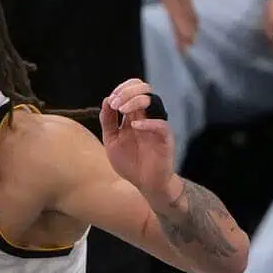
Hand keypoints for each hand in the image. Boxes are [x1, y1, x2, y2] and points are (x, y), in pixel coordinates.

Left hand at [100, 79, 175, 198]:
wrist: (144, 183)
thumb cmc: (129, 162)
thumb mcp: (111, 140)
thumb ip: (108, 121)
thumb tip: (106, 100)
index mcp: (134, 115)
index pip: (133, 89)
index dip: (122, 89)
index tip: (110, 100)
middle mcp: (147, 117)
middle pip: (144, 89)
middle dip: (127, 92)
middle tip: (115, 104)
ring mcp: (156, 126)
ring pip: (153, 102)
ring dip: (135, 101)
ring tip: (121, 109)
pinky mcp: (165, 139)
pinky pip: (161, 125)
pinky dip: (147, 123)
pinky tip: (134, 126)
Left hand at [128, 0, 196, 48]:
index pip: (175, 9)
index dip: (180, 25)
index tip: (186, 39)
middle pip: (184, 14)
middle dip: (186, 32)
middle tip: (187, 51)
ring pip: (188, 11)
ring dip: (190, 27)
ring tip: (191, 43)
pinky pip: (189, 6)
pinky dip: (191, 17)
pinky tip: (192, 25)